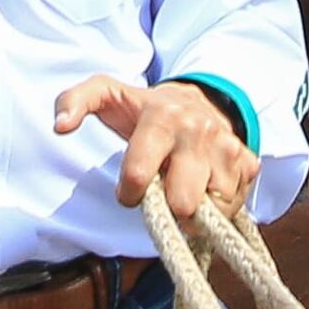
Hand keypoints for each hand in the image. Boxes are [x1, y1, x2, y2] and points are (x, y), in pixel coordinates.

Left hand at [55, 74, 258, 222]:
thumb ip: (74, 101)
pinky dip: (217, 205)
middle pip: (182, 204)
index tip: (130, 189)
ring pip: (211, 212)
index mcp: (161, 117)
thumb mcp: (107, 96)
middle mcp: (198, 131)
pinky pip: (234, 207)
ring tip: (183, 185)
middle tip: (162, 189)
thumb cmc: (146, 109)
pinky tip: (205, 185)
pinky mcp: (248, 163)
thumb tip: (59, 125)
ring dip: (193, 207)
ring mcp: (228, 147)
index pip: (139, 177)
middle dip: (166, 206)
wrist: (200, 98)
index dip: (129, 194)